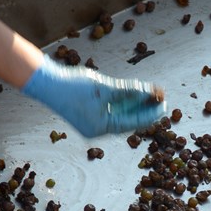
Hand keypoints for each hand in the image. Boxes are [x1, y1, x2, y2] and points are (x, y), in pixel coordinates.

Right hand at [22, 55, 164, 137]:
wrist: (46, 82)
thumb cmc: (73, 85)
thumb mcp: (105, 88)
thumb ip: (128, 91)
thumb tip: (150, 92)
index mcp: (101, 128)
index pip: (133, 123)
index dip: (150, 114)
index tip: (165, 106)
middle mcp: (98, 129)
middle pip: (129, 120)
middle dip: (145, 109)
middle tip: (163, 100)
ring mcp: (93, 122)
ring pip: (121, 114)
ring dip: (136, 104)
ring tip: (153, 95)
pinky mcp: (90, 113)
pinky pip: (112, 109)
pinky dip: (124, 102)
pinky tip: (137, 94)